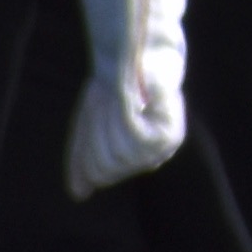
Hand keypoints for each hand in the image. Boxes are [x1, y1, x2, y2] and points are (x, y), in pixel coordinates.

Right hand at [63, 62, 185, 199]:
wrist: (142, 56)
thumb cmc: (114, 92)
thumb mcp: (90, 127)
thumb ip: (83, 158)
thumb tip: (79, 195)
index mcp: (134, 160)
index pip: (100, 174)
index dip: (88, 144)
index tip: (93, 114)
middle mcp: (153, 160)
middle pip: (107, 166)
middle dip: (97, 132)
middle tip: (106, 103)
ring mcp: (165, 149)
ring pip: (118, 153)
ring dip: (109, 121)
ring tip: (119, 99)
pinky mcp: (171, 134)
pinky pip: (132, 136)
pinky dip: (121, 115)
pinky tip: (127, 99)